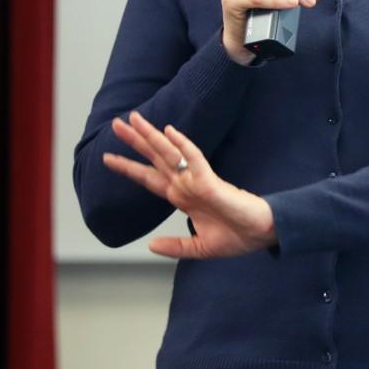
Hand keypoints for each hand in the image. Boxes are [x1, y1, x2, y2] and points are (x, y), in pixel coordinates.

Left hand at [103, 111, 277, 258]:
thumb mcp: (199, 248)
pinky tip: (170, 131)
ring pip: (168, 153)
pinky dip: (182, 144)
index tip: (107, 159)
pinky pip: (193, 159)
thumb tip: (151, 246)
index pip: (148, 179)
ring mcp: (195, 181)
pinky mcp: (209, 181)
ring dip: (149, 136)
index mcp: (181, 198)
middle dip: (133, 142)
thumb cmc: (236, 236)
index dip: (128, 168)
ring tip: (132, 120)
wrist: (260, 235)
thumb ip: (176, 246)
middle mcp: (184, 185)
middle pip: (154, 159)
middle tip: (115, 125)